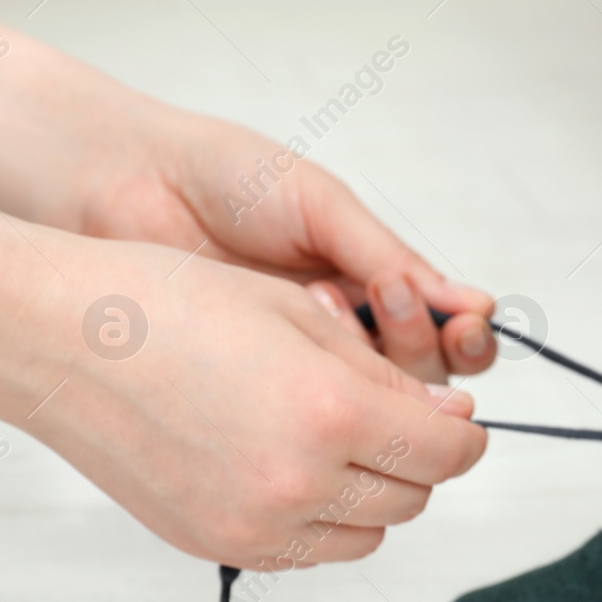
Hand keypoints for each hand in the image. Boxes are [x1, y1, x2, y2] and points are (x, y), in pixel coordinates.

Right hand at [15, 232, 487, 568]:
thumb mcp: (300, 314)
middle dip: (419, 460)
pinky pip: (309, 551)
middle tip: (392, 418)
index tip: (458, 421)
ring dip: (372, 494)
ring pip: (367, 535)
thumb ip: (387, 377)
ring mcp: (255, 525)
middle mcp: (298, 483)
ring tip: (332, 438)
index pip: (446, 454)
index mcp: (330, 413)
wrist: (54, 339)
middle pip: (413, 499)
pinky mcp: (218, 545)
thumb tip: (452, 418)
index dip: (465, 437)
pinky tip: (288, 466)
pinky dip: (320, 519)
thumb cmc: (167, 305)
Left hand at [76, 112, 495, 383]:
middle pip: (426, 383)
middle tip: (387, 296)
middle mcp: (350, 337)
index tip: (465, 323)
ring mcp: (305, 373)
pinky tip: (294, 334)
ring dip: (369, 359)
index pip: (448, 336)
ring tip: (324, 296)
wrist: (128, 184)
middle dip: (420, 342)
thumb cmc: (224, 179)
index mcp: (376, 288)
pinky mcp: (261, 401)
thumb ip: (392, 257)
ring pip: (378, 409)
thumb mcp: (322, 207)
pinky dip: (319, 385)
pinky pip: (314, 421)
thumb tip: (474, 306)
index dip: (465, 337)